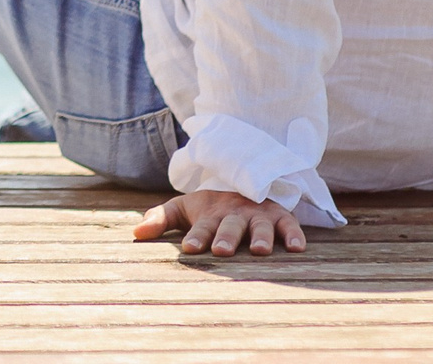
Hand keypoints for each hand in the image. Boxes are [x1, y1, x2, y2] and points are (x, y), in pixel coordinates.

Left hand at [134, 188, 306, 256]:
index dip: (196, 237)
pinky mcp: (280, 216)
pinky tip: (296, 248)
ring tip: (260, 251)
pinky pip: (290, 225)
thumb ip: (160, 219)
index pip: (201, 226)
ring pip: (261, 226)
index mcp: (211, 214)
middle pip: (230, 226)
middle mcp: (235, 214)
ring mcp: (259, 215)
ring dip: (261, 237)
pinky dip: (294, 235)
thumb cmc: (210, 207)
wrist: (242, 182)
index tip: (189, 249)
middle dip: (226, 238)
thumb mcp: (184, 208)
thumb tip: (136, 233)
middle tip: (222, 250)